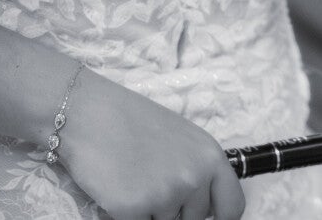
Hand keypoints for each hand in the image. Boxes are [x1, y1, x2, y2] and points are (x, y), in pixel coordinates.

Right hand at [58, 70, 245, 219]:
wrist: (89, 113)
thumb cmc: (131, 122)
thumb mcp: (181, 140)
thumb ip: (198, 171)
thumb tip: (204, 208)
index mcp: (211, 157)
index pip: (233, 207)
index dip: (217, 217)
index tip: (203, 217)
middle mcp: (194, 177)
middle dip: (174, 210)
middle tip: (150, 182)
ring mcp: (165, 195)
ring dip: (148, 211)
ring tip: (132, 178)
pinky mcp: (134, 209)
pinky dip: (124, 214)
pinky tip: (116, 187)